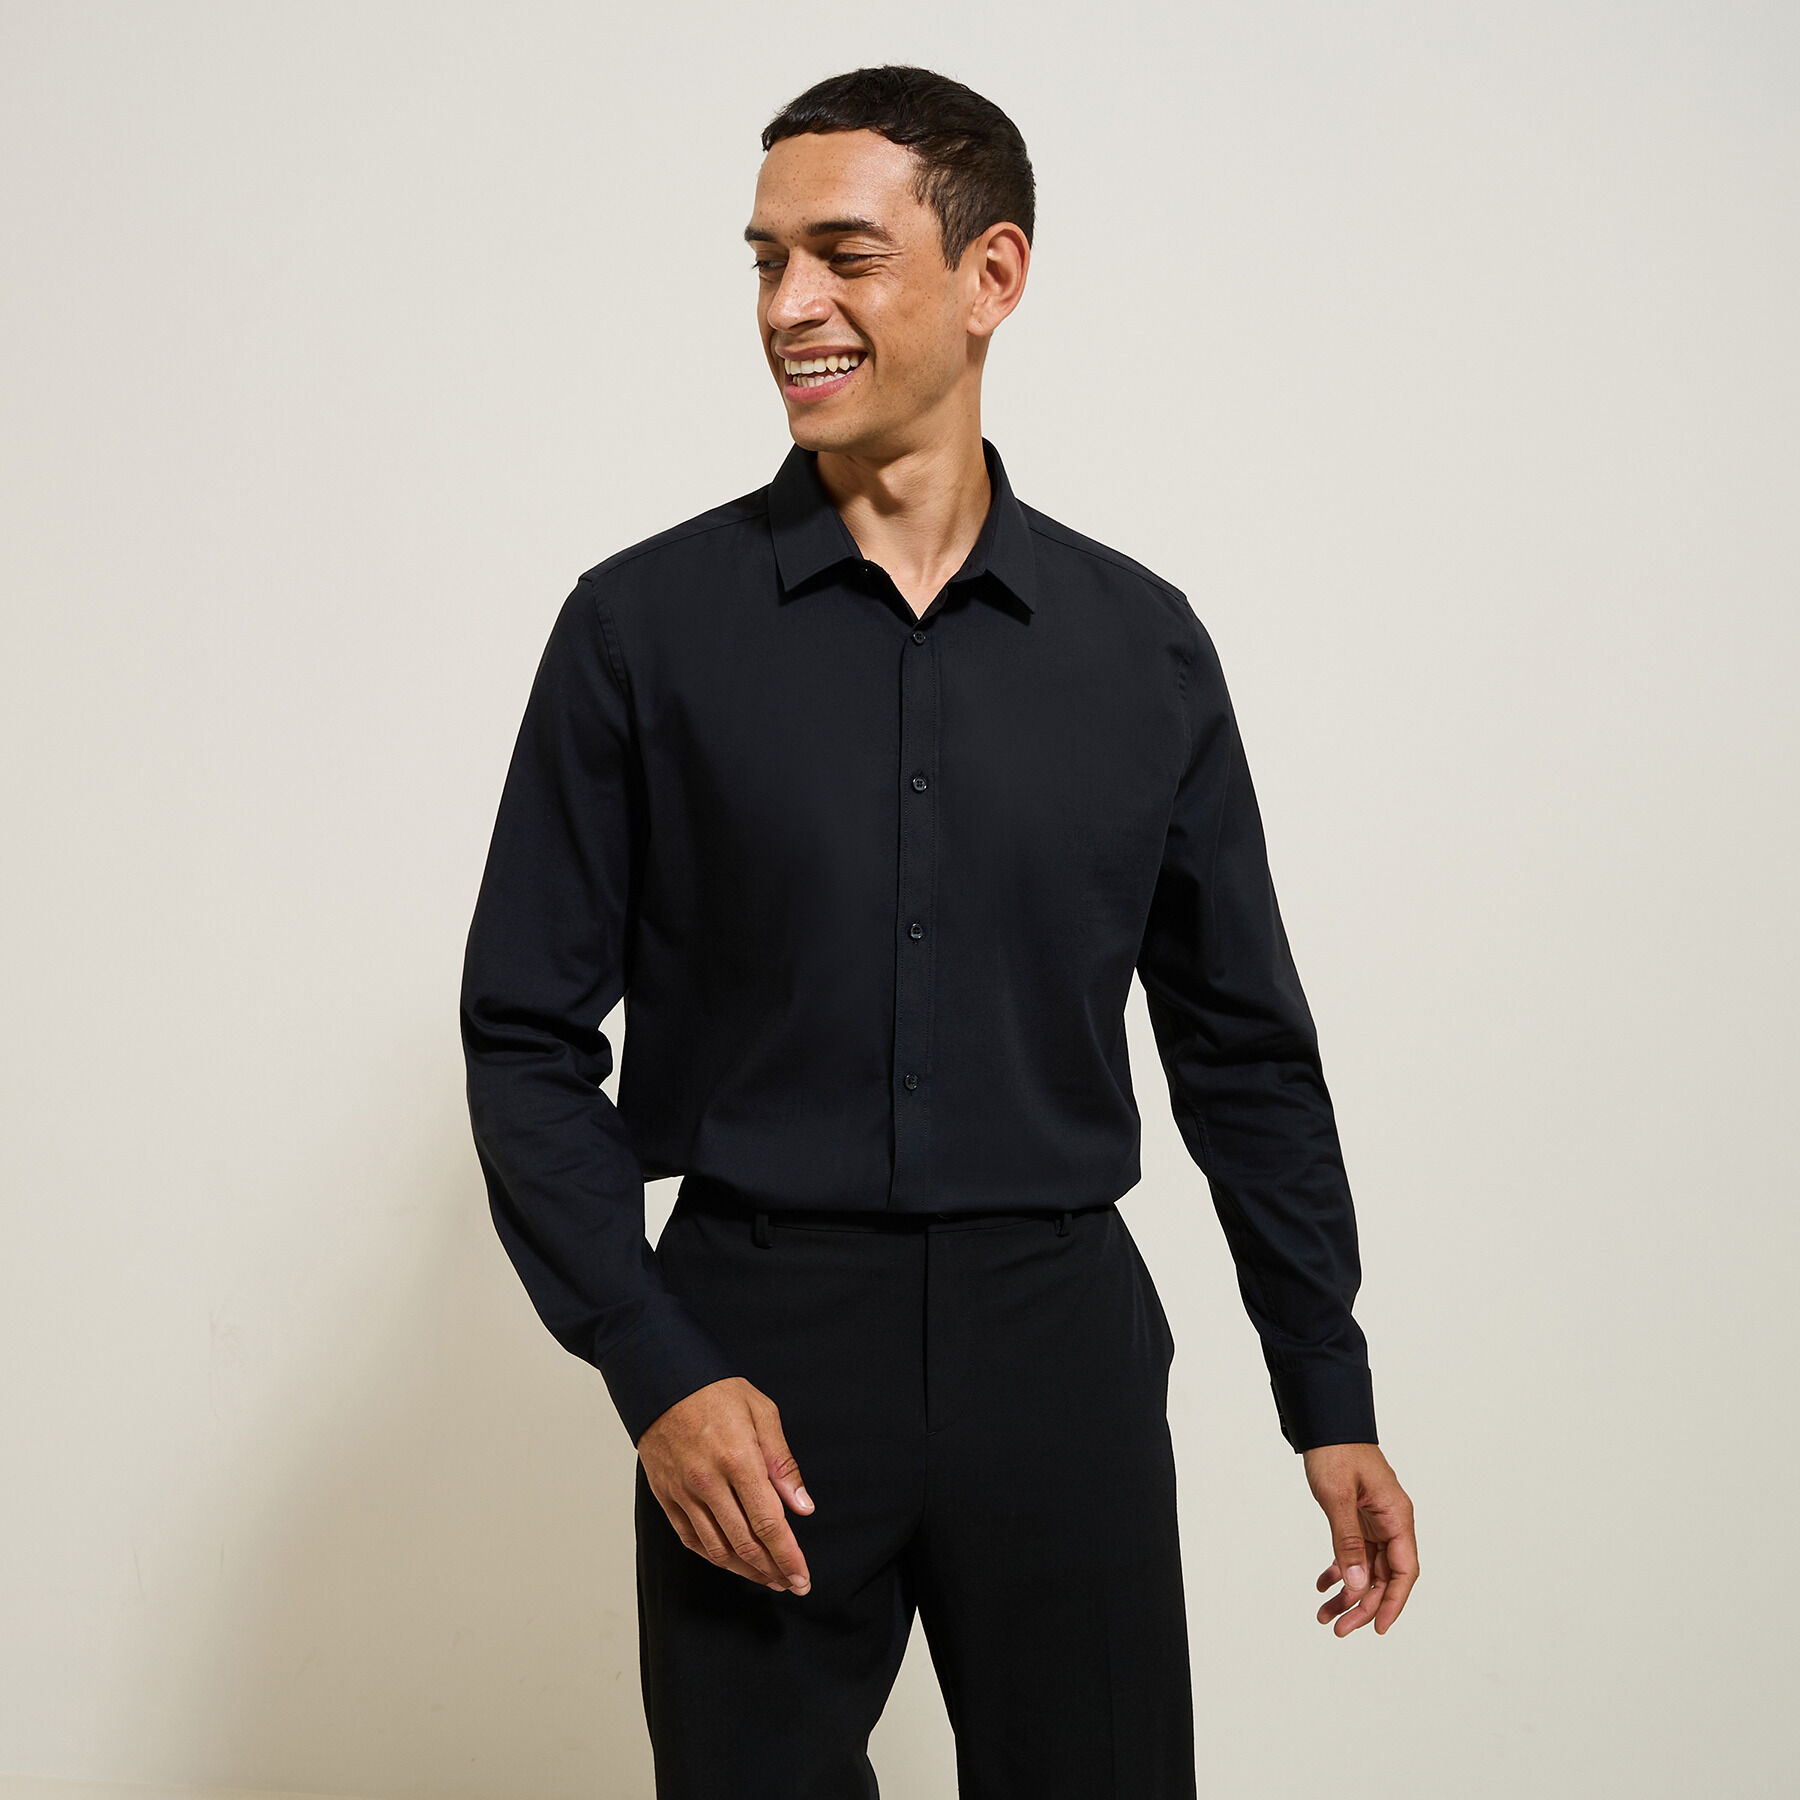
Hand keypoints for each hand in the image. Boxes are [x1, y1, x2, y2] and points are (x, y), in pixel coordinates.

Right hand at [637, 1376, 815, 1594]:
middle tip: (792, 1582)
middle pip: (745, 1544)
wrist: (663, 1380)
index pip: (769, 1524)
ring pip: (717, 1549)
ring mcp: (684, 1493)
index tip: (803, 1577)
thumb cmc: (716, 1392)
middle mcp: (708, 1483)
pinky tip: (733, 1562)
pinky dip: (714, 1557)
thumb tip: (802, 1506)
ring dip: (746, 1571)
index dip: (789, 1557)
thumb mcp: (762, 1413)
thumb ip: (783, 1464)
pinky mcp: (666, 1496)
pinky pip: (692, 1539)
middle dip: (773, 1570)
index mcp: (739, 1460)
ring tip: (768, 1578)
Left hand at [1301, 1441, 1417, 1635]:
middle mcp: (1391, 1522)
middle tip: (1337, 1628)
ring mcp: (1375, 1520)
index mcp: (1397, 1517)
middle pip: (1384, 1576)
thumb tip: (1357, 1585)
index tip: (1378, 1628)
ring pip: (1366, 1568)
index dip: (1393, 1603)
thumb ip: (1348, 1541)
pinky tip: (1323, 1585)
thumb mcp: (1338, 1497)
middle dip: (1363, 1605)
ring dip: (1348, 1592)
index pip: (1403, 1572)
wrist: (1325, 1420)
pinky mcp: (1359, 1516)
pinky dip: (1340, 1569)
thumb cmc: (1336, 1450)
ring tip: (1324, 1615)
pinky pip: (1354, 1552)